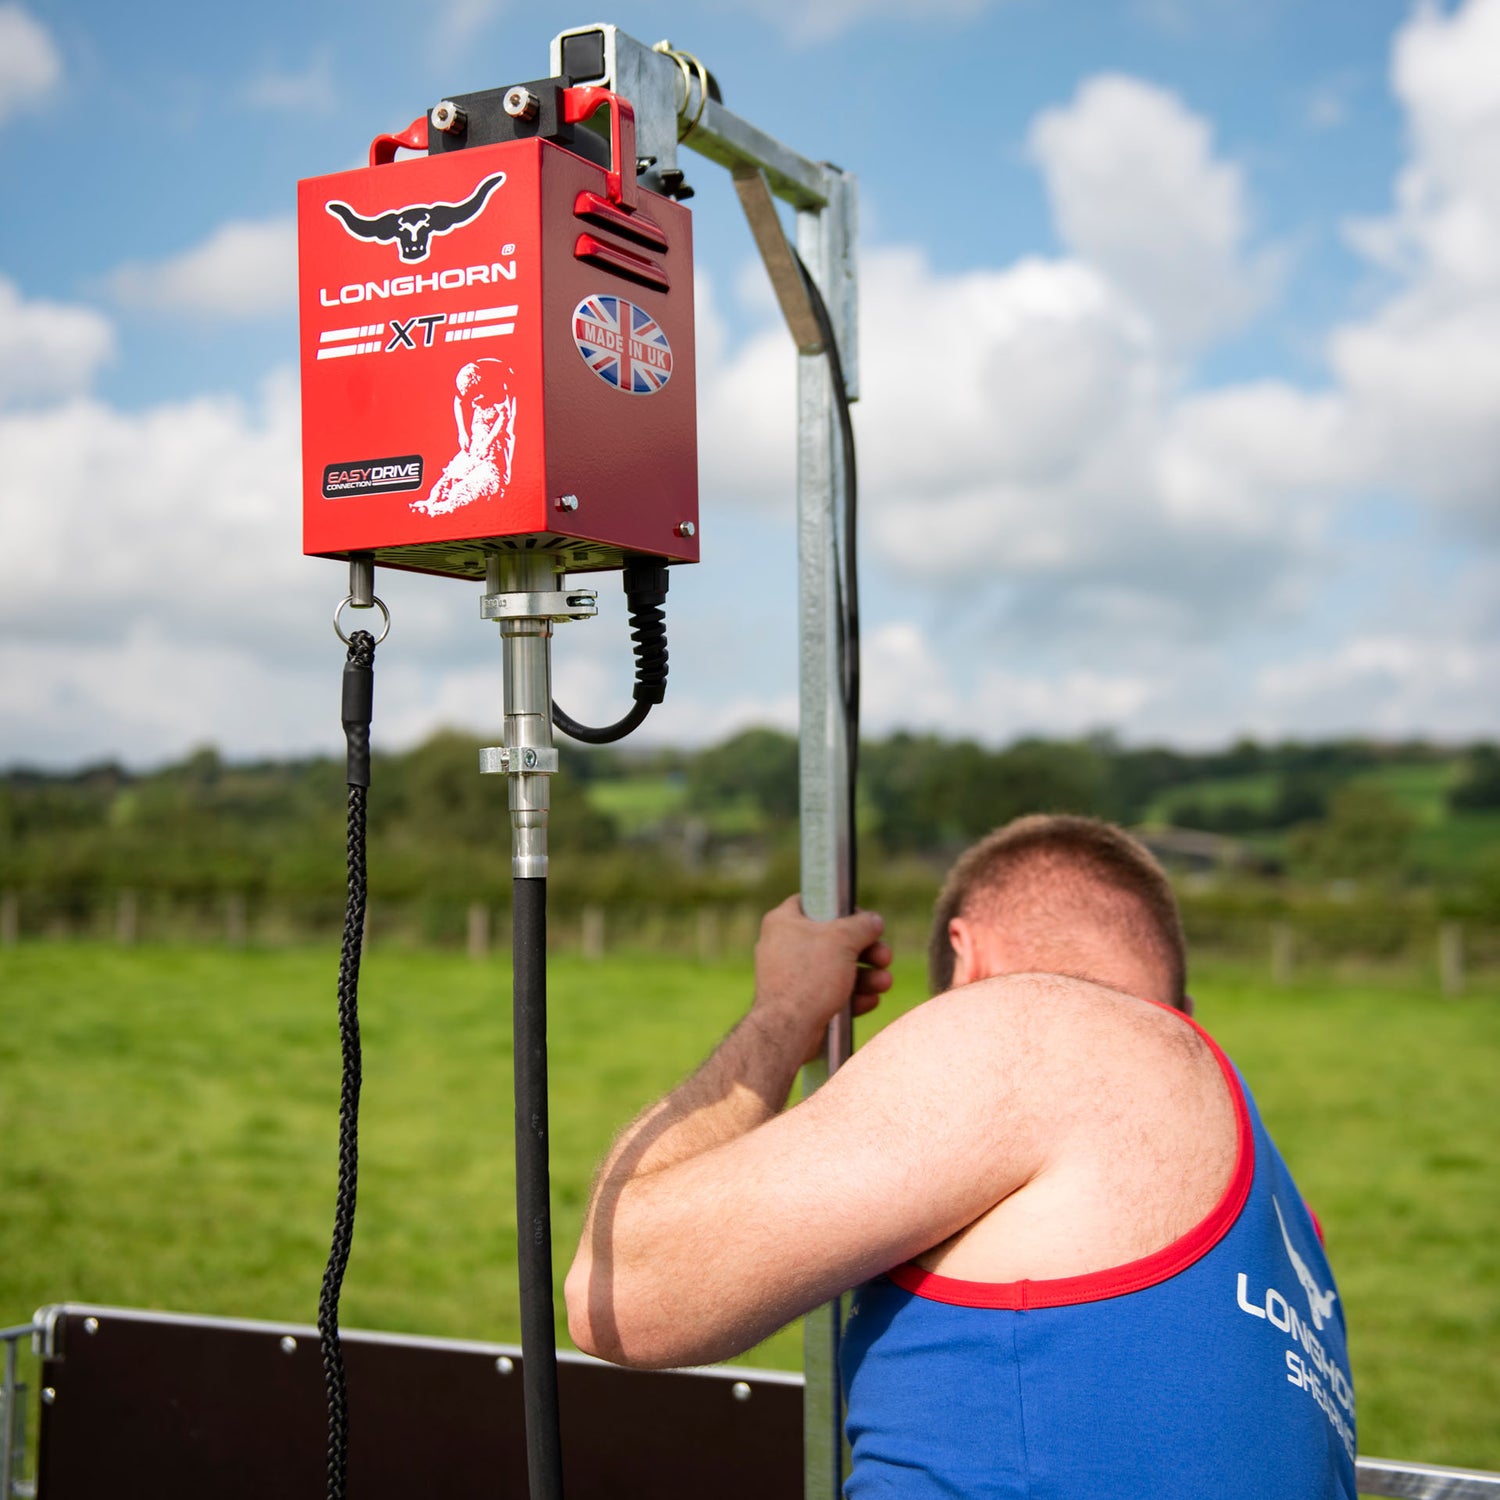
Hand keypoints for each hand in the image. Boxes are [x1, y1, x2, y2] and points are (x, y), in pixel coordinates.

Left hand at [752, 896, 892, 1062]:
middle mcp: (784, 946)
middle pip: (833, 939)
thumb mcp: (842, 940)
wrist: (788, 1029)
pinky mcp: (800, 1003)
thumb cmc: (809, 977)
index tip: (863, 918)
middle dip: (865, 950)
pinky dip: (852, 996)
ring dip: (865, 976)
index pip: (815, 902)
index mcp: (784, 921)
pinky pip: (830, 993)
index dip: (841, 907)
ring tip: (884, 982)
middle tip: (885, 956)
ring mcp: (791, 976)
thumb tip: (874, 921)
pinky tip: (870, 1000)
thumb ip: (862, 925)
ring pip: (836, 969)